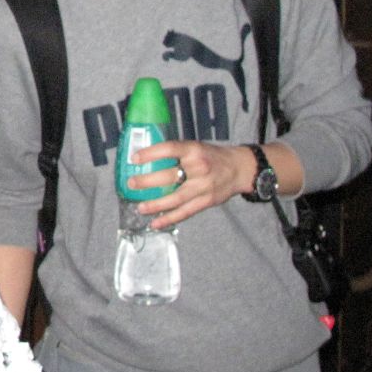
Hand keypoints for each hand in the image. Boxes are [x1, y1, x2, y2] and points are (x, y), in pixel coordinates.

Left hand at [131, 140, 253, 228]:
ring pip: (175, 198)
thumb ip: (177, 154)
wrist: (240, 169)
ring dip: (155, 204)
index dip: (151, 154)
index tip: (134, 158)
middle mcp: (198, 168)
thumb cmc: (212, 157)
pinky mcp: (206, 202)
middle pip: (169, 176)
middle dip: (147, 181)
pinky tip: (155, 223)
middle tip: (131, 183)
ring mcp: (203, 187)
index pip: (170, 149)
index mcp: (194, 150)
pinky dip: (169, 219)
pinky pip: (185, 212)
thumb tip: (148, 159)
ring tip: (139, 207)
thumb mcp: (196, 147)